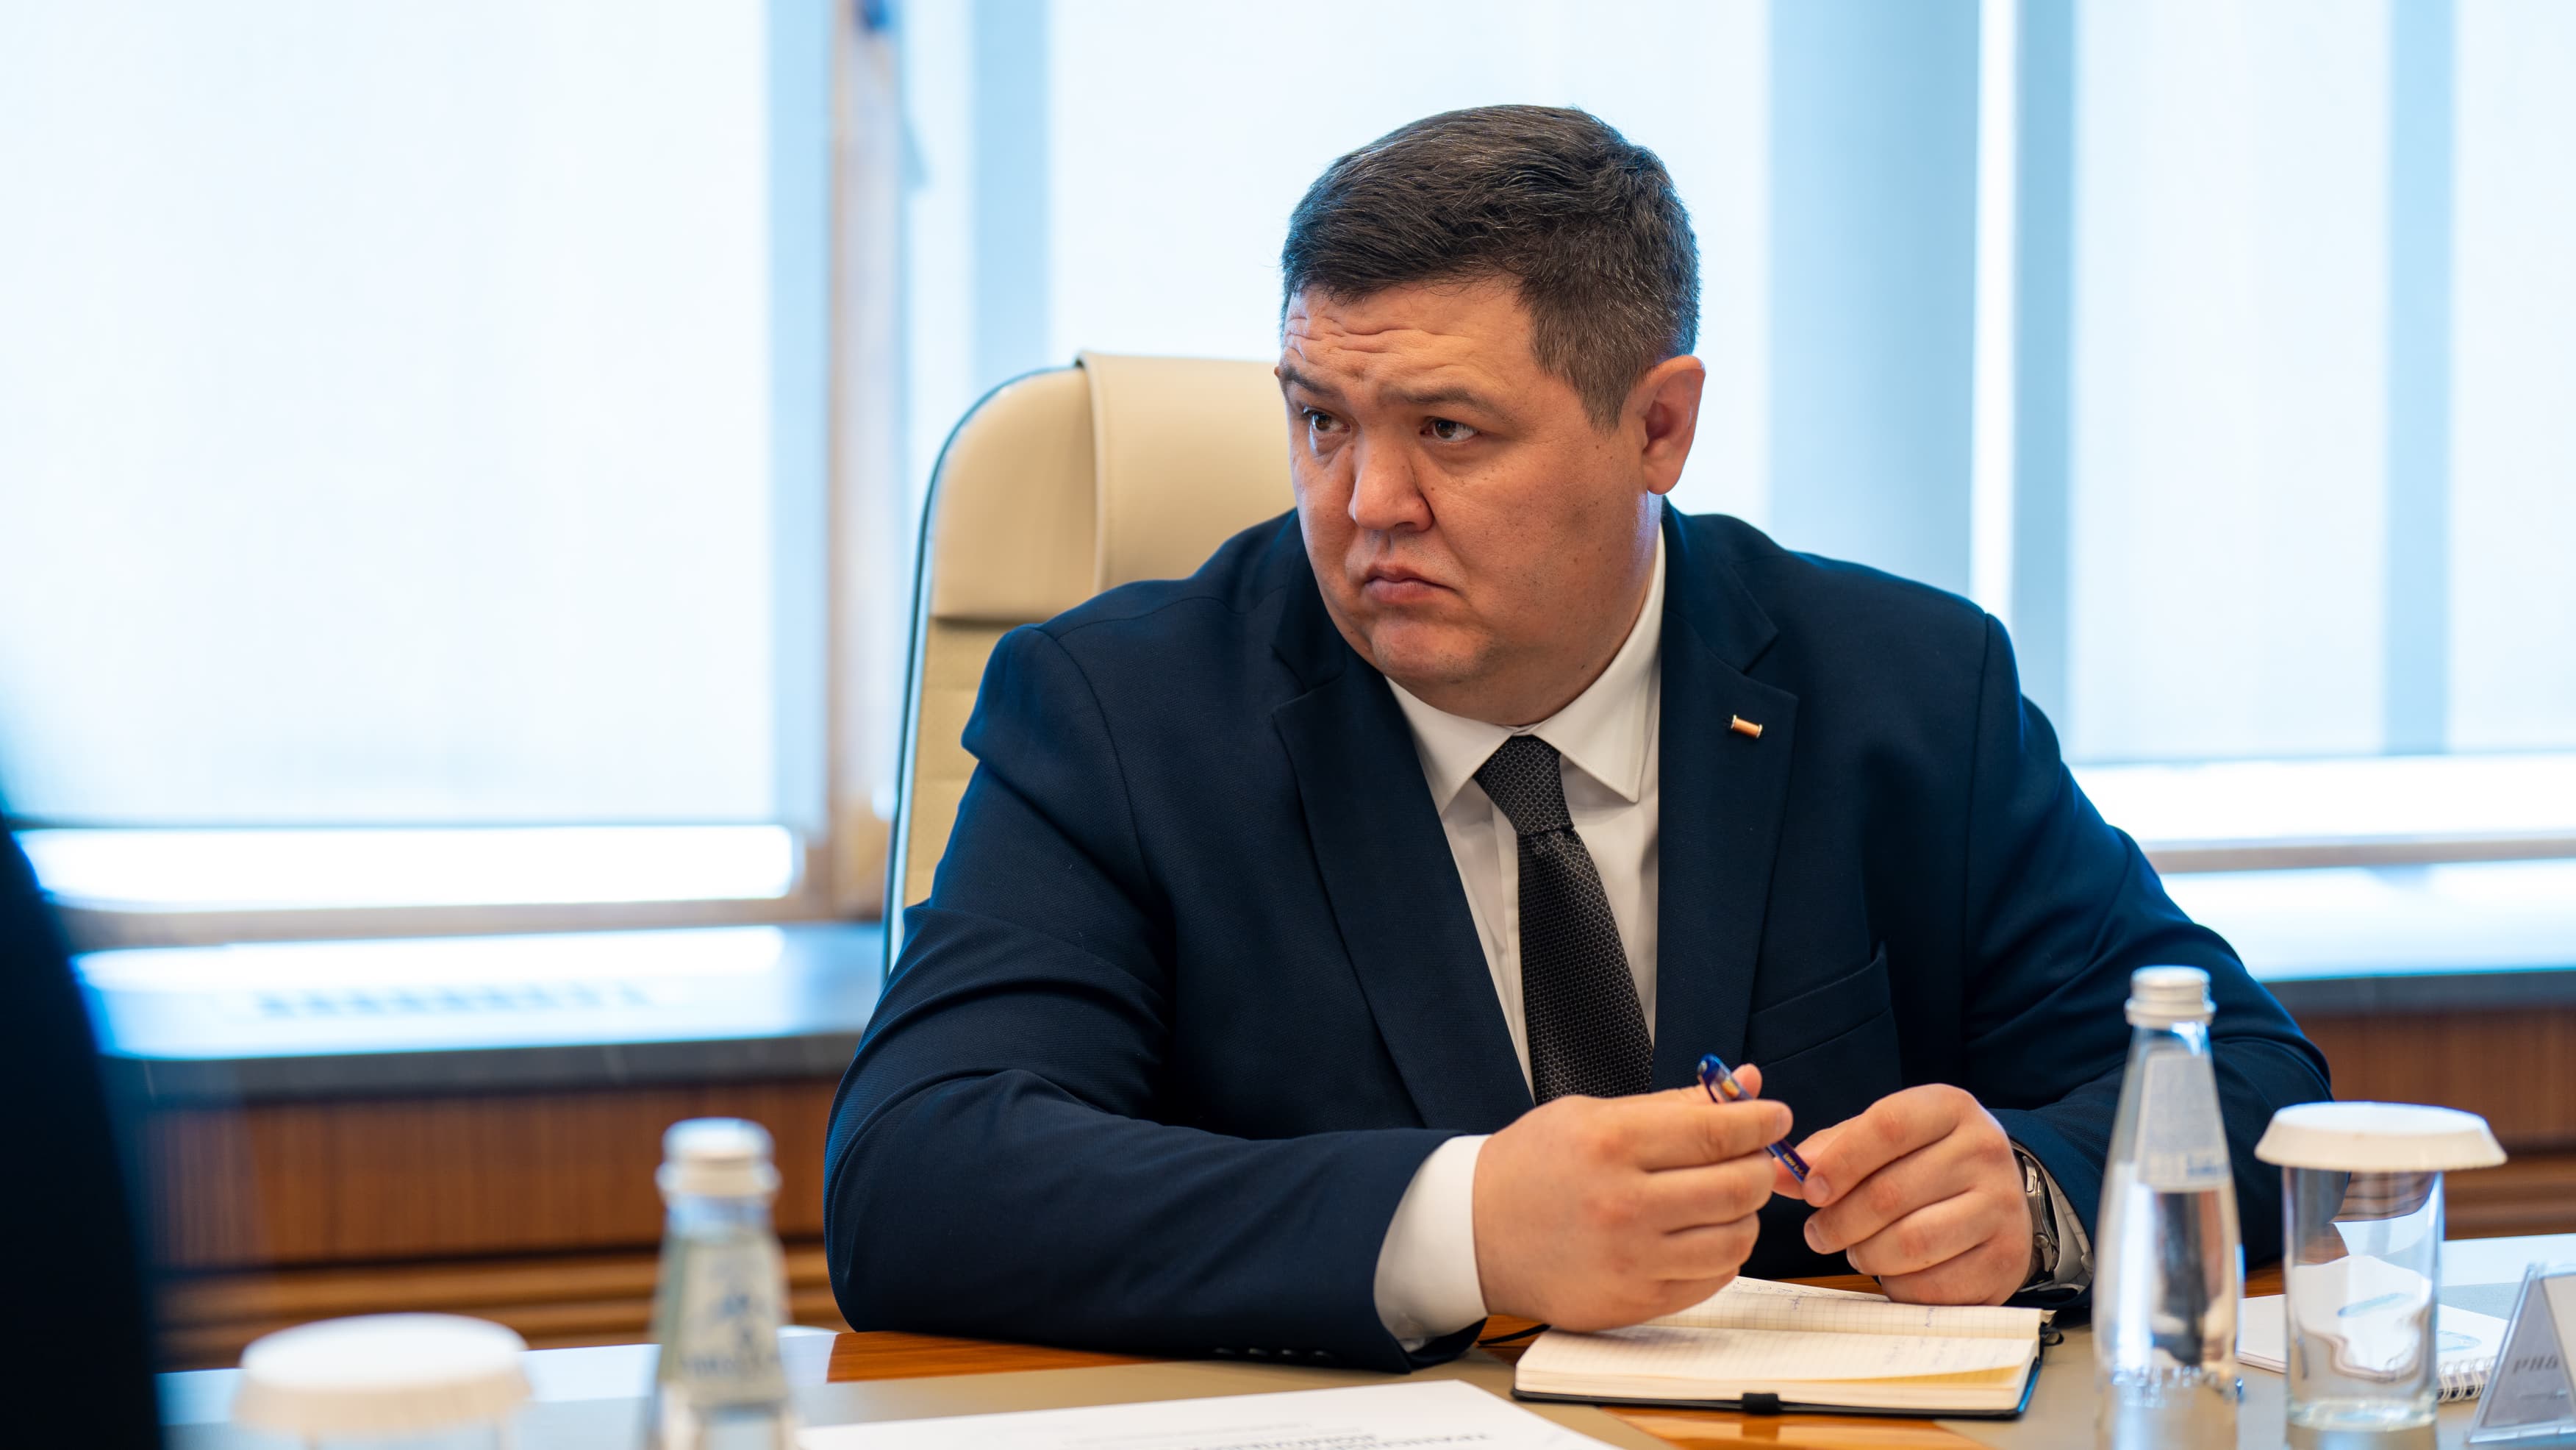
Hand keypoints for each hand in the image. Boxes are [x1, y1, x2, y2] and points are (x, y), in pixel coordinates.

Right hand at [1472, 1067, 1789, 1330]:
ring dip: (1745, 1214)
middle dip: (1760, 1167)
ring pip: (1735, 1238)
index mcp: (1610, 1144)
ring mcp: (1630, 1259)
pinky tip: (1702, 1234)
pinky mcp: (1634, 1300)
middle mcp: (1622, 1204)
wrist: (1475, 1232)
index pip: (1717, 1132)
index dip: (1760, 1121)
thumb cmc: (1532, 1166)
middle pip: (1737, 1186)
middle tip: (1754, 1157)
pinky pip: (1712, 1279)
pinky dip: (1723, 1254)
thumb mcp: (1592, 1114)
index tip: (1774, 1115)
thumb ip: (1674, 1104)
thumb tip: (1745, 1083)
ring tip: (1725, 1198)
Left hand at [1784, 1083, 2031, 1304]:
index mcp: (1951, 1108)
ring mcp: (2002, 1208)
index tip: (1809, 1191)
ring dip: (1866, 1255)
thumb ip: (1830, 1151)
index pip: (1888, 1127)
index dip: (1840, 1162)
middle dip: (1840, 1221)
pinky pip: (1933, 1286)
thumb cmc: (1924, 1163)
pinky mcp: (2006, 1261)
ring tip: (1856, 1250)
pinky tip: (1893, 1272)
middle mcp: (1985, 1151)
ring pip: (1910, 1244)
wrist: (2000, 1197)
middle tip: (1818, 1234)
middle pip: (1891, 1193)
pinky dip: (1899, 1286)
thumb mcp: (1884, 1140)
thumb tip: (1778, 1174)